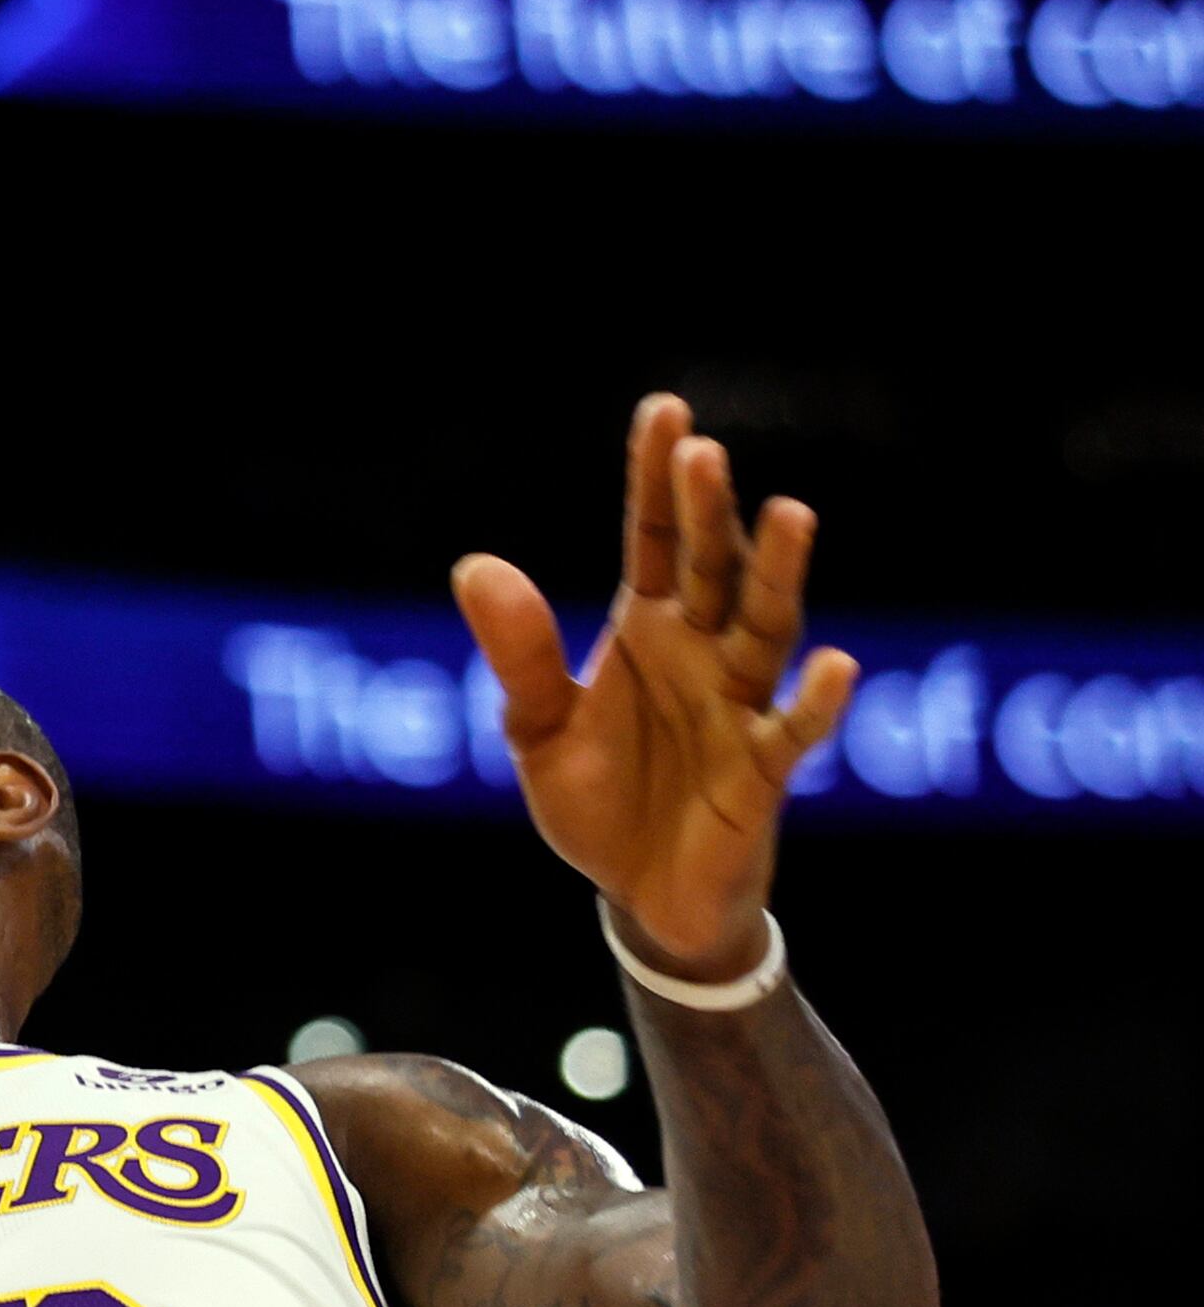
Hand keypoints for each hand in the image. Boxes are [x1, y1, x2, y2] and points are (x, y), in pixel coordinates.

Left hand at [451, 395, 861, 982]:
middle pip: (713, 568)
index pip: (655, 539)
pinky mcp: (763, 770)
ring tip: (790, 513)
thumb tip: (474, 565)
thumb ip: (520, 654)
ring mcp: (741, 705)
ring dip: (777, 574)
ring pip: (768, 627)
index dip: (656, 479)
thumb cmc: (600, 802)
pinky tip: (831, 664)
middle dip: (710, 512)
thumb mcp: (538, 730)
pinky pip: (793, 731)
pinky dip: (815, 701)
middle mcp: (704, 652)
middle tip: (704, 452)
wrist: (639, 896)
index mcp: (649, 630)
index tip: (666, 410)